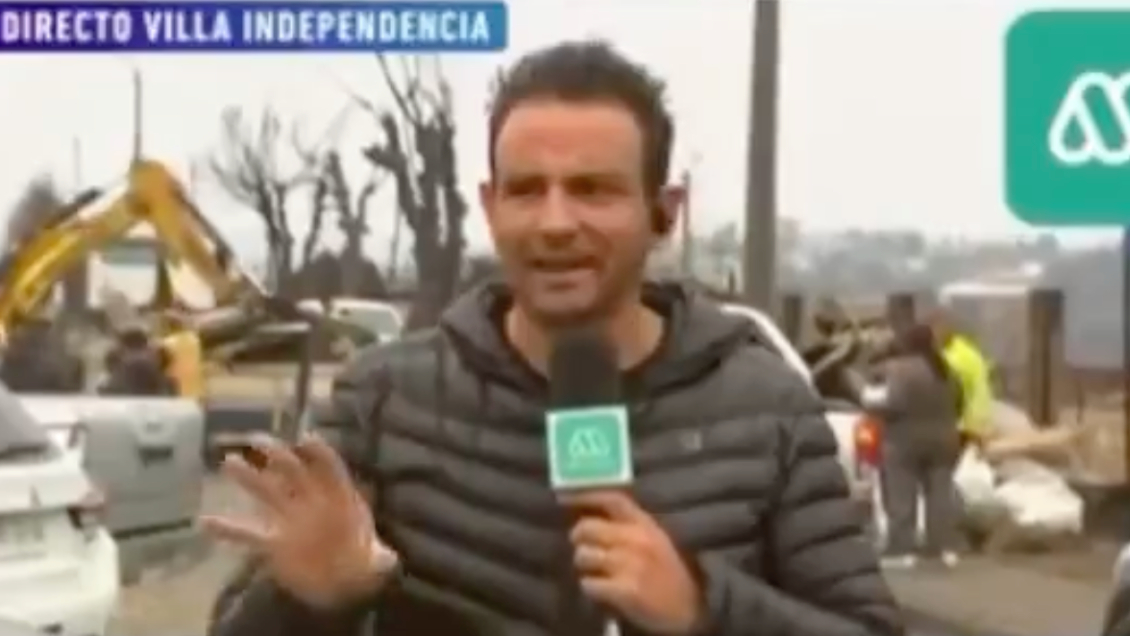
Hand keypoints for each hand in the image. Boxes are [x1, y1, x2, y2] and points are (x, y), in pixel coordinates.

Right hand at [200, 434, 396, 610]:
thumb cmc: (361, 559)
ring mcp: (290, 520)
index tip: (306, 438)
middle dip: (278, 456)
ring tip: (229, 463)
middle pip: (293, 473)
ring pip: (267, 493)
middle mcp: (312, 502)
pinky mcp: (273, 543)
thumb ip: (380, 559)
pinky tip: (205, 521)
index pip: (329, 470)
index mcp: (339, 498)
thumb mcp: (375, 560)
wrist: (343, 581)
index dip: (319, 454)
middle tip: (259, 440)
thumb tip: (389, 561)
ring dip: (249, 478)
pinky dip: (226, 528)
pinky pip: (247, 533)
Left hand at [562, 491, 704, 634]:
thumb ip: (628, 524)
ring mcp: (629, 565)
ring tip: (595, 571)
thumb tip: (591, 514)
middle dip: (579, 538)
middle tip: (584, 547)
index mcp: (645, 524)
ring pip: (584, 556)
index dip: (584, 495)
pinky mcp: (625, 590)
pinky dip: (591, 587)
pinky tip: (601, 589)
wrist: (689, 607)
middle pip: (587, 528)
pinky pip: (589, 583)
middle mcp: (636, 540)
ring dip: (585, 565)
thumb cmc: (667, 571)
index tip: (563, 497)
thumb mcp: (655, 538)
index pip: (611, 499)